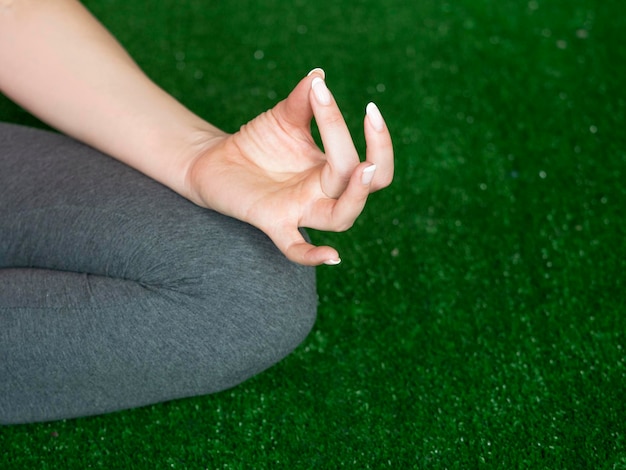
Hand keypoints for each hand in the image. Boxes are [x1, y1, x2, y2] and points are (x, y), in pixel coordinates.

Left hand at [186, 69, 393, 265]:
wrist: (217, 160)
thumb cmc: (258, 142)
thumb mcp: (283, 117)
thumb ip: (302, 101)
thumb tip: (318, 75)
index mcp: (333, 168)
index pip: (365, 156)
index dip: (374, 134)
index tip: (352, 98)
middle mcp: (324, 192)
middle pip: (363, 182)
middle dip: (373, 152)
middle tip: (369, 118)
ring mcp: (301, 209)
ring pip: (342, 216)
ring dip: (356, 196)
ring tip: (361, 168)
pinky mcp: (273, 221)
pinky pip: (295, 247)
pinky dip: (313, 254)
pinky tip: (332, 256)